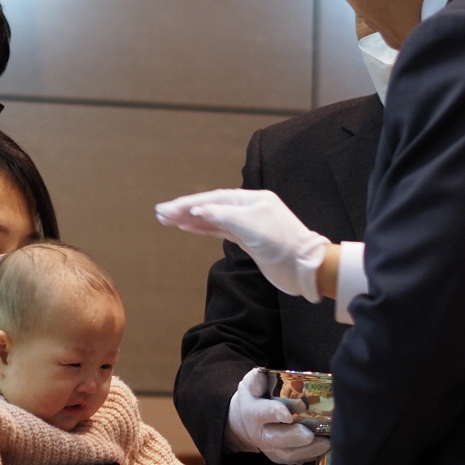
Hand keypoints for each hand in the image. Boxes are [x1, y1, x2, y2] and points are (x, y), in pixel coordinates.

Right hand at [155, 189, 328, 301]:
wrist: (303, 266)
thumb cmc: (282, 243)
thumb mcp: (250, 226)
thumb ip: (223, 215)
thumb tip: (199, 209)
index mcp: (251, 199)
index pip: (213, 198)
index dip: (189, 203)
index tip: (168, 210)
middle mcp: (247, 208)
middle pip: (210, 206)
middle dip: (185, 209)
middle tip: (160, 214)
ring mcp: (247, 224)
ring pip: (213, 218)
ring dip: (190, 218)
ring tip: (167, 219)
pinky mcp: (247, 240)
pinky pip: (220, 230)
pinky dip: (203, 228)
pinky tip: (188, 227)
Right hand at [225, 368, 330, 464]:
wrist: (243, 423)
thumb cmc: (254, 398)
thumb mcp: (250, 384)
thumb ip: (256, 379)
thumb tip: (262, 374)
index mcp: (254, 413)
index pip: (263, 413)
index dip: (275, 413)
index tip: (288, 414)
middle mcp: (262, 434)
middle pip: (277, 439)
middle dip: (294, 437)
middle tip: (310, 434)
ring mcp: (272, 448)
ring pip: (289, 454)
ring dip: (308, 450)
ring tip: (326, 443)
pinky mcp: (282, 456)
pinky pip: (296, 460)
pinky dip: (311, 455)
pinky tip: (324, 447)